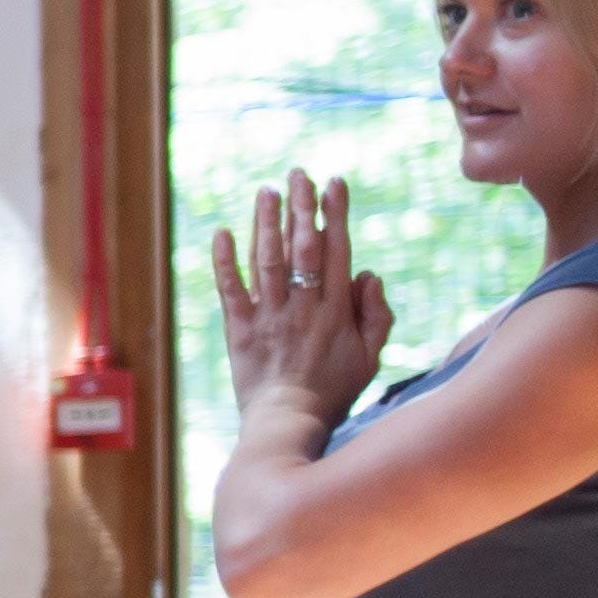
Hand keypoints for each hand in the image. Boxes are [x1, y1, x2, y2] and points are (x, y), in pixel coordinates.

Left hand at [210, 171, 389, 425]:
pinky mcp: (239, 330)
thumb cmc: (334, 391)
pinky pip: (229, 290)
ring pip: (267, 260)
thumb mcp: (370, 357)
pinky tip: (222, 232)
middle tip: (298, 174)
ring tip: (267, 190)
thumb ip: (376, 314)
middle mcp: (302, 306)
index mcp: (335, 310)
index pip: (336, 251)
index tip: (334, 183)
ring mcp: (268, 316)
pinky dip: (224, 261)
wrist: (288, 422)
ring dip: (266, 223)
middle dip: (301, 207)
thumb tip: (367, 274)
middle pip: (302, 247)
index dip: (335, 214)